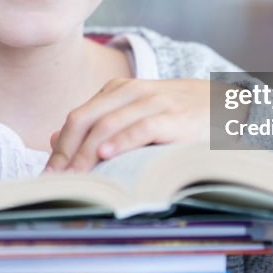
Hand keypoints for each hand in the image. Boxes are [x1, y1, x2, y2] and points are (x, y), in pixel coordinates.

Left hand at [43, 79, 210, 172]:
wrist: (226, 102)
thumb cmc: (176, 115)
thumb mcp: (135, 113)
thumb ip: (99, 123)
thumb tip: (55, 140)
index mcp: (117, 90)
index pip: (77, 118)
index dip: (60, 148)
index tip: (46, 176)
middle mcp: (131, 92)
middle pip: (84, 120)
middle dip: (66, 153)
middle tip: (55, 182)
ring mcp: (153, 102)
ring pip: (107, 125)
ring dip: (86, 155)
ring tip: (73, 178)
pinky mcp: (174, 117)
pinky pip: (141, 128)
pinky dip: (121, 142)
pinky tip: (106, 156)